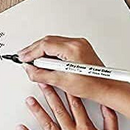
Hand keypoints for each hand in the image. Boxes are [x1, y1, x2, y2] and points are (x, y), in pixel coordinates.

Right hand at [15, 36, 129, 103]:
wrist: (107, 87)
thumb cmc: (91, 86)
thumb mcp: (62, 82)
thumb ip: (41, 74)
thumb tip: (29, 69)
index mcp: (72, 49)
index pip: (45, 45)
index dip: (30, 52)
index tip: (22, 58)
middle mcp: (76, 43)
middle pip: (48, 41)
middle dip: (34, 49)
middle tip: (23, 58)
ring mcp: (79, 44)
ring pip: (53, 42)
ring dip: (41, 50)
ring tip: (32, 60)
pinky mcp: (80, 47)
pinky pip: (60, 45)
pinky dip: (50, 51)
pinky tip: (45, 59)